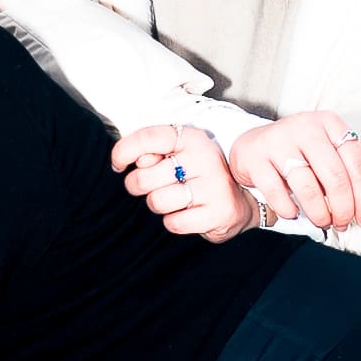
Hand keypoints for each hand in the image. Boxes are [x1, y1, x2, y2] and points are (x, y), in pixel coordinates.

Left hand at [110, 123, 260, 242]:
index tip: (117, 165)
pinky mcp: (219, 212)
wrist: (244, 198)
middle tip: (154, 187)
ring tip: (175, 200)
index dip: (122, 152)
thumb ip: (153, 152)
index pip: (147, 138)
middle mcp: (204, 157)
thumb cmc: (198, 174)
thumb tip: (131, 161)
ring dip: (159, 205)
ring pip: (157, 202)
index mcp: (191, 137)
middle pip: (144, 177)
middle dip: (140, 187)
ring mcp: (213, 185)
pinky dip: (174, 222)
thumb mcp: (180, 154)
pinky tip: (187, 213)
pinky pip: (173, 223)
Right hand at [228, 110, 360, 234]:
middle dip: (343, 209)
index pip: (358, 164)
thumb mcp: (334, 160)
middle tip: (343, 223)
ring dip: (319, 213)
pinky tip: (294, 213)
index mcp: (331, 124)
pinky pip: (277, 191)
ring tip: (322, 221)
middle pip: (335, 177)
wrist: (254, 147)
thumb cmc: (300, 155)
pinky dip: (289, 209)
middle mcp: (306, 126)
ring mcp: (278, 139)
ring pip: (307, 186)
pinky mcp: (256, 156)